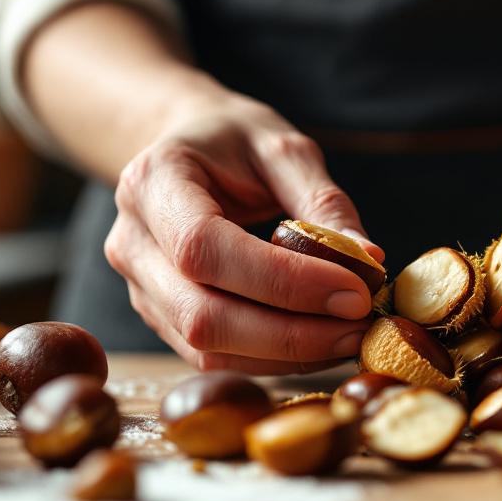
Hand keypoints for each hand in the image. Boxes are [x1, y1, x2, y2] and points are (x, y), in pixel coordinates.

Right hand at [104, 90, 382, 373]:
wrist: (183, 147)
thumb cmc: (232, 141)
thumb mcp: (282, 147)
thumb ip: (323, 200)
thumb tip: (369, 261)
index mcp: (153, 183)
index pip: (205, 248)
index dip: (282, 281)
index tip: (355, 292)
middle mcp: (132, 242)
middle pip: (202, 315)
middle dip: (291, 333)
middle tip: (362, 326)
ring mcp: (139, 287)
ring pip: (207, 348)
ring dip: (288, 355)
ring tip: (351, 336)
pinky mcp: (160, 318)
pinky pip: (215, 357)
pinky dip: (274, 359)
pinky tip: (321, 341)